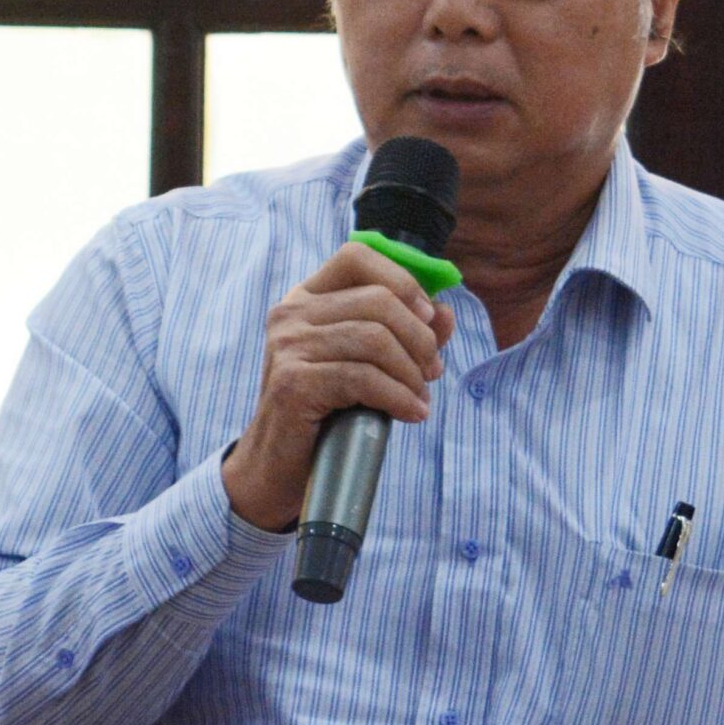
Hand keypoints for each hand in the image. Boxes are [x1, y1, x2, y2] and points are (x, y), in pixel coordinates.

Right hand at [222, 242, 455, 531]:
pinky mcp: (293, 382)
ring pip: (375, 339)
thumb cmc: (327, 413)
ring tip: (420, 397)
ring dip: (411, 373)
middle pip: (378, 301)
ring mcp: (288, 346)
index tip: (427, 318)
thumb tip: (446, 313)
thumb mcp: (370, 365)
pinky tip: (411, 414)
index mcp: (307, 297)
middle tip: (432, 372)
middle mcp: (291, 313)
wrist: (278, 468)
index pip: (357, 256)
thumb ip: (406, 335)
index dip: (402, 281)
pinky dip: (398, 397)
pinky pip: (363, 378)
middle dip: (419, 338)